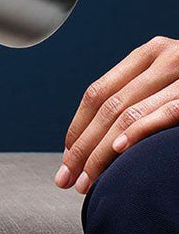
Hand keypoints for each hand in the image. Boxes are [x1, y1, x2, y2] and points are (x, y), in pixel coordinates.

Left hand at [54, 37, 178, 193]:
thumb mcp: (172, 83)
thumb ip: (143, 96)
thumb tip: (102, 138)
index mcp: (150, 53)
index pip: (97, 92)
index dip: (78, 127)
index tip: (66, 157)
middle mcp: (165, 56)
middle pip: (106, 105)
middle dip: (81, 146)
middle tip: (65, 178)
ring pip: (126, 112)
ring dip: (100, 151)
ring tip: (86, 180)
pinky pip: (165, 112)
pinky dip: (138, 132)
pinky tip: (119, 152)